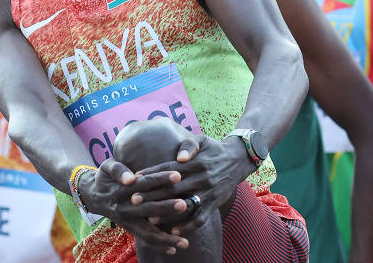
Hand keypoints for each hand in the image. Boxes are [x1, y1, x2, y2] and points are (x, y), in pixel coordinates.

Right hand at [79, 159, 190, 254]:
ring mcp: (128, 221)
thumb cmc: (106, 178)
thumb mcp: (107, 167)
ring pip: (147, 232)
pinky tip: (175, 249)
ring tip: (185, 242)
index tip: (177, 175)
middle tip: (185, 204)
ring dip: (166, 238)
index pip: (144, 183)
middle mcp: (124, 208)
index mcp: (121, 190)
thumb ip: (118, 170)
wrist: (94, 196)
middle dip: (167, 207)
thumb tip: (130, 178)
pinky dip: (159, 245)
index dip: (160, 179)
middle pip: (148, 208)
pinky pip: (144, 239)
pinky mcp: (130, 228)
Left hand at [129, 134, 252, 234]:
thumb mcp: (202, 140)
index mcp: (195, 162)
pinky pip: (201, 217)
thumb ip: (189, 145)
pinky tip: (174, 232)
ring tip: (151, 219)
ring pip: (185, 205)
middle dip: (153, 194)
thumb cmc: (214, 149)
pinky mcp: (214, 203)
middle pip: (174, 188)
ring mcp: (208, 192)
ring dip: (168, 213)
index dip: (152, 174)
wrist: (238, 160)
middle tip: (134, 199)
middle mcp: (201, 178)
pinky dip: (188, 225)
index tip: (136, 179)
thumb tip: (180, 157)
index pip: (169, 169)